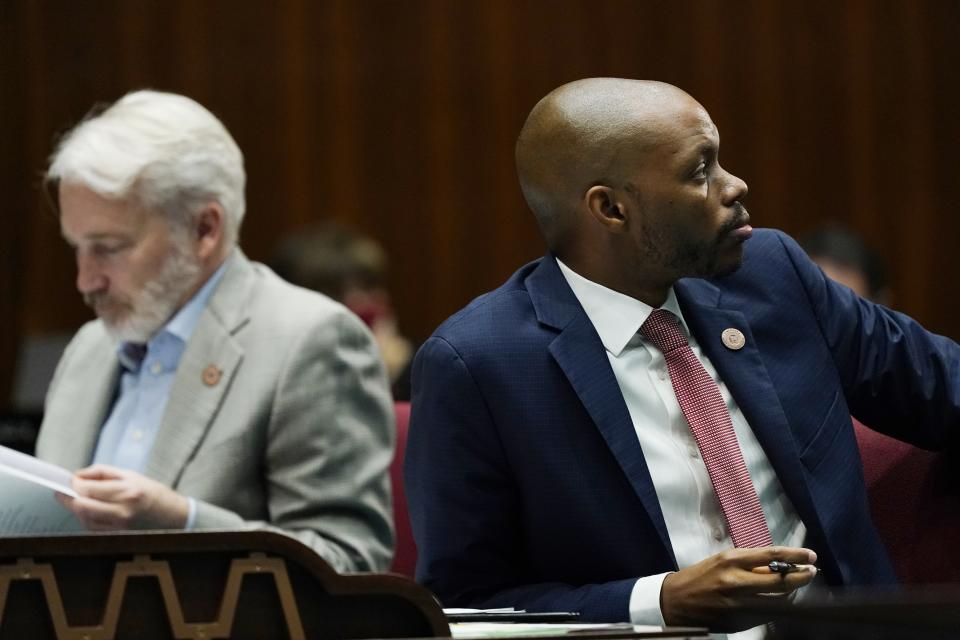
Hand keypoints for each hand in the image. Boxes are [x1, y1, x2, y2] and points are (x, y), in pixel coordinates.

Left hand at [55, 464, 188, 530]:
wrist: (173, 516)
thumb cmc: (153, 493)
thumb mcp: (130, 475)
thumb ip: (102, 473)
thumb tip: (77, 476)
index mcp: (128, 492)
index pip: (89, 489)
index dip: (73, 484)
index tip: (67, 480)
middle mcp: (123, 512)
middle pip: (82, 507)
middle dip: (68, 498)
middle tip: (62, 491)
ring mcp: (119, 527)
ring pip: (85, 519)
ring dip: (77, 509)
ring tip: (79, 500)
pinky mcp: (117, 536)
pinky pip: (93, 528)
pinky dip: (86, 518)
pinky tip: (90, 511)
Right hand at [660, 546, 817, 631]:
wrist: (675, 602)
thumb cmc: (699, 577)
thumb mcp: (721, 561)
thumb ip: (749, 563)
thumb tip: (778, 566)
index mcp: (730, 561)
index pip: (771, 556)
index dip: (795, 556)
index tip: (810, 556)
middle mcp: (736, 582)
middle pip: (781, 582)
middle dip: (801, 577)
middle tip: (811, 572)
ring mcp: (739, 605)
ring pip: (778, 601)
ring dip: (791, 593)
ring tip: (795, 586)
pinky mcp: (739, 622)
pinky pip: (767, 614)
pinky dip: (775, 606)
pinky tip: (776, 600)